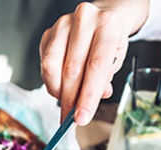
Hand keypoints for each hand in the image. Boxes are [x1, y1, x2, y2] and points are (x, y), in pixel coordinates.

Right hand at [39, 0, 148, 124]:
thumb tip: (90, 102)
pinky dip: (51, 83)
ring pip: (52, 67)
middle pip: (72, 69)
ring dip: (58, 92)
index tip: (82, 117)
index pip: (96, 66)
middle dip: (71, 100)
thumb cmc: (108, 42)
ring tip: (66, 103)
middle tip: (71, 119)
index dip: (88, 96)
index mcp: (107, 25)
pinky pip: (44, 64)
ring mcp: (63, 25)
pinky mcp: (48, 34)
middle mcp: (84, 20)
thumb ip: (105, 79)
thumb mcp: (116, 58)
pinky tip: (61, 88)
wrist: (100, 20)